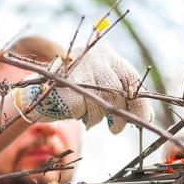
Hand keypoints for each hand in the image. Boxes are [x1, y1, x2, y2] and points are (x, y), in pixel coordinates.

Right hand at [14, 44, 153, 133]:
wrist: (37, 92)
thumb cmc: (74, 91)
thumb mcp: (99, 86)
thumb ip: (121, 95)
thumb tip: (147, 116)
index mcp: (105, 53)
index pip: (131, 77)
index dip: (139, 101)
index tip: (143, 118)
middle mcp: (93, 56)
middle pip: (119, 91)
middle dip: (122, 115)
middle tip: (117, 129)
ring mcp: (78, 69)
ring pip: (104, 101)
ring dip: (101, 118)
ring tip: (93, 121)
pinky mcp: (66, 85)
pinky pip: (86, 109)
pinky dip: (86, 117)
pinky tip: (79, 115)